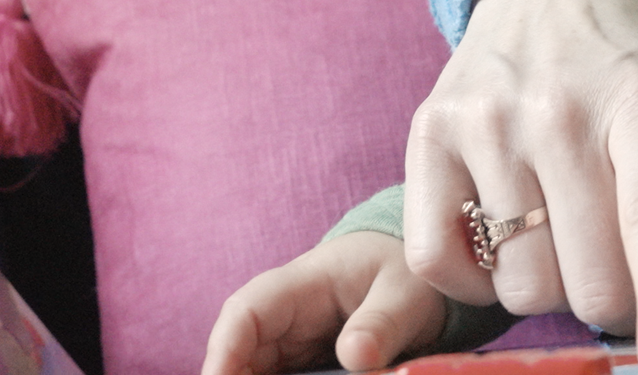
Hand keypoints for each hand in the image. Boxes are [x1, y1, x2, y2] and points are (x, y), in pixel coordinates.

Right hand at [201, 230, 442, 374]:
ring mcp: (289, 344)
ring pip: (253, 371)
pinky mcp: (300, 366)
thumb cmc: (405, 272)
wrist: (412, 275)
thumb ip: (382, 322)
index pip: (246, 312)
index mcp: (302, 284)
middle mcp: (283, 316)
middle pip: (239, 354)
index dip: (225, 350)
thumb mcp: (406, 292)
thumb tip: (356, 354)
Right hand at [404, 0, 637, 363]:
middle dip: (620, 298)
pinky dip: (479, 279)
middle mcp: (560, 109)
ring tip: (565, 228)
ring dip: (553, 285)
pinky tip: (508, 236)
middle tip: (622, 255)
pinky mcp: (428, 136)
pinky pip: (443, 265)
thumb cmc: (635, 65)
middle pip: (591, 279)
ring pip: (523, 285)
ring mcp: (487, 122)